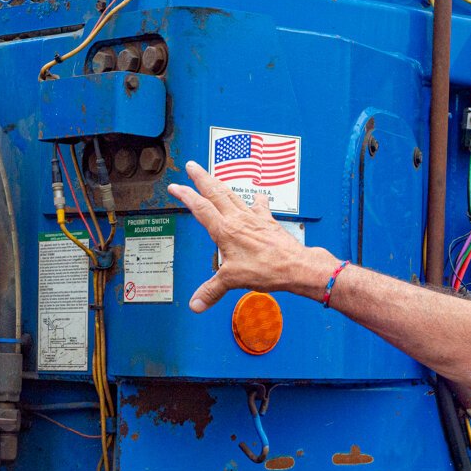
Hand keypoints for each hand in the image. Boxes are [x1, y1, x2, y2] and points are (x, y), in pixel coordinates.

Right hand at [167, 162, 329, 311]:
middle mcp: (238, 220)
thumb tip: (195, 304)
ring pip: (233, 195)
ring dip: (221, 184)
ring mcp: (254, 218)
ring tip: (213, 175)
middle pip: (215, 192)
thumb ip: (211, 291)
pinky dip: (256, 199)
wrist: (295, 265)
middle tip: (192, 166)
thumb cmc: (266, 269)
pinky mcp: (268, 222)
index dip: (186, 196)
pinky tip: (257, 196)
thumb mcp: (233, 281)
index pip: (200, 208)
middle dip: (201, 178)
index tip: (175, 187)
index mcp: (225, 231)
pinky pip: (259, 206)